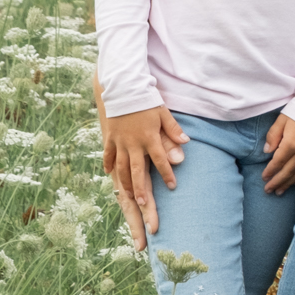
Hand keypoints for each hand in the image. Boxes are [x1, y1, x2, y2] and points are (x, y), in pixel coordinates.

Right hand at [105, 104, 188, 246]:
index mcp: (148, 137)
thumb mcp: (162, 112)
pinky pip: (108, 156)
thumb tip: (186, 143)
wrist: (120, 86)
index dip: (167, 174)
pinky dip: (109, 167)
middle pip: (138, 173)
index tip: (172, 187)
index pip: (160, 160)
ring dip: (127, 186)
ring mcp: (118, 142)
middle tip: (146, 209)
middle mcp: (132, 143)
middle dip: (143, 193)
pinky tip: (111, 178)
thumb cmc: (145, 99)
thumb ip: (173, 130)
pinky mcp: (109, 138)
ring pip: (121, 169)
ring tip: (131, 202)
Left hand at [263, 112, 294, 193]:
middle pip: (287, 172)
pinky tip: (293, 183)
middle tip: (268, 190)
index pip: (278, 162)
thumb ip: (273, 136)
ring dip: (287, 184)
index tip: (263, 178)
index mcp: (291, 144)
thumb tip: (267, 151)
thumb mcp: (282, 120)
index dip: (270, 171)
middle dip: (277, 182)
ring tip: (279, 192)